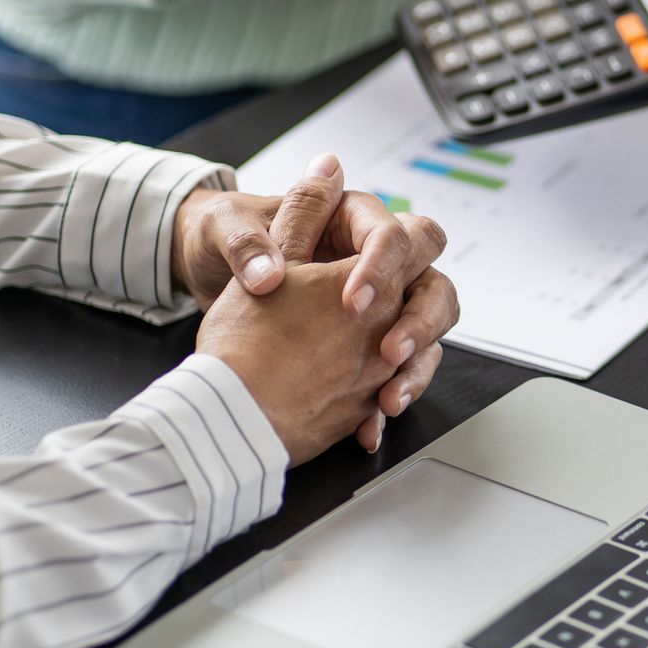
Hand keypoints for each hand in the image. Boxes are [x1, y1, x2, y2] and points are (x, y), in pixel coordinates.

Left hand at [190, 153, 456, 457]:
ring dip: (416, 368)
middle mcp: (375, 262)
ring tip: (388, 400)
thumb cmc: (223, 246)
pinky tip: (367, 427)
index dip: (382, 267)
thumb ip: (248, 244)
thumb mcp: (226, 231)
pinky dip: (389, 398)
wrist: (217, 293)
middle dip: (419, 320)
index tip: (352, 305)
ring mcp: (381, 307)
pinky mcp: (373, 345)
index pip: (393, 235)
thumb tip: (266, 270)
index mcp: (349, 220)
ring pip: (427, 332)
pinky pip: (400, 372)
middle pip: (431, 283)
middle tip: (389, 352)